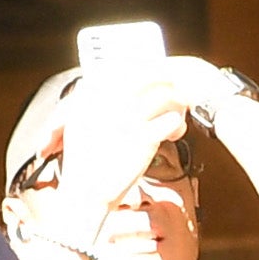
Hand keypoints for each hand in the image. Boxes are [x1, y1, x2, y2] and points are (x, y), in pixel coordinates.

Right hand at [12, 59, 196, 249]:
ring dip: (177, 103)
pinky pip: (173, 120)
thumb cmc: (85, 160)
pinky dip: (178, 126)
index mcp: (92, 94)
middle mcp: (110, 101)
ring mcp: (127, 118)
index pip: (127, 67)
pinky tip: (173, 135)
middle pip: (152, 76)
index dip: (147, 69)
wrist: (85, 193)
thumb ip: (95, 100)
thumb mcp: (80, 122)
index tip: (158, 77)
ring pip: (167, 94)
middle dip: (168, 83)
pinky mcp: (143, 138)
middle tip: (175, 93)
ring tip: (178, 115)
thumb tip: (114, 82)